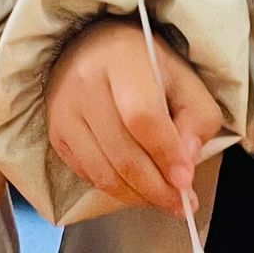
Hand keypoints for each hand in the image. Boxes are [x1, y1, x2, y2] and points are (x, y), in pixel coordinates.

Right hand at [45, 16, 221, 216]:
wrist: (94, 48)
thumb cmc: (147, 66)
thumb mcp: (186, 80)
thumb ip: (197, 119)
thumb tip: (186, 162)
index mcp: (123, 59)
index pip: (142, 116)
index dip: (166, 153)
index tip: (186, 180)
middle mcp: (85, 82)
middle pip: (123, 153)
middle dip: (157, 188)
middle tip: (182, 204)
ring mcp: (64, 110)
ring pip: (103, 172)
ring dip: (138, 196)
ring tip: (164, 200)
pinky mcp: (56, 132)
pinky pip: (88, 175)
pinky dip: (117, 190)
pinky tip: (138, 189)